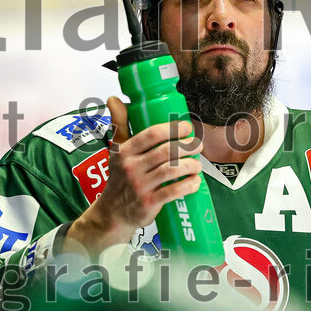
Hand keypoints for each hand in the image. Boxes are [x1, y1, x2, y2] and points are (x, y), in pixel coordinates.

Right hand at [65, 96, 201, 255]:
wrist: (113, 212)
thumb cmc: (119, 177)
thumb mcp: (115, 149)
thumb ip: (119, 123)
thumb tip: (113, 98)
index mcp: (124, 151)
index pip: (151, 135)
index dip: (172, 129)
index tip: (187, 127)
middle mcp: (131, 168)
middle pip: (165, 152)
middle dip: (186, 147)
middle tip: (196, 145)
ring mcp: (139, 186)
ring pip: (171, 170)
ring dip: (190, 165)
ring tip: (197, 164)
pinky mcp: (148, 204)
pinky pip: (172, 192)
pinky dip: (187, 185)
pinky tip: (195, 182)